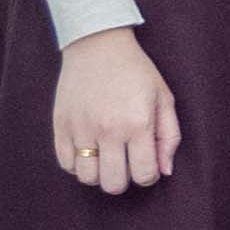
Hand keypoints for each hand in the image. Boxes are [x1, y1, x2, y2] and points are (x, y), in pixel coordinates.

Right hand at [49, 26, 179, 194]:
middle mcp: (108, 130)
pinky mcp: (60, 126)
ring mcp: (81, 129)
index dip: (149, 175)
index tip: (146, 164)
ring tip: (106, 157)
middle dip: (124, 179)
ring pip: (87, 178)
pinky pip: (65, 164)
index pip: (144, 174)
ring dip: (99, 174)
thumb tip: (165, 171)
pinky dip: (78, 164)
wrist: (98, 45)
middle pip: (113, 184)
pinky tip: (89, 149)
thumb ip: (169, 137)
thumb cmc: (136, 72)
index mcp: (138, 124)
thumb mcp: (164, 98)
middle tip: (126, 162)